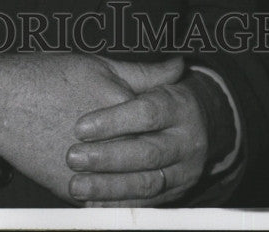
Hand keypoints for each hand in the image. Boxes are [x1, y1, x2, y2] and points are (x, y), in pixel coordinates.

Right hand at [0, 52, 183, 202]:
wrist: (2, 101)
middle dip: (164, 156)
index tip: (175, 122)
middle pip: (153, 158)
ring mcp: (93, 171)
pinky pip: (106, 203)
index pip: (162, 124)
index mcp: (123, 109)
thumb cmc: (46, 77)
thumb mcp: (98, 65)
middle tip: (169, 151)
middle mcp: (113, 144)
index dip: (171, 123)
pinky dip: (117, 199)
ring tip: (150, 174)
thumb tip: (179, 67)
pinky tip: (123, 190)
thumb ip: (143, 72)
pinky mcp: (73, 189)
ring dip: (146, 182)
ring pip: (134, 186)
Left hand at [66, 61, 207, 205]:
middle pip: (147, 153)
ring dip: (109, 188)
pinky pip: (146, 205)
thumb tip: (174, 62)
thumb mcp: (154, 83)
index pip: (147, 113)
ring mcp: (183, 173)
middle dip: (107, 158)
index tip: (80, 127)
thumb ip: (148, 73)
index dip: (114, 121)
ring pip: (146, 184)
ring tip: (76, 185)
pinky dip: (118, 206)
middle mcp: (187, 144)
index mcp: (180, 109)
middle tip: (72, 157)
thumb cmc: (162, 100)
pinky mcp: (174, 196)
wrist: (196, 130)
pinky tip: (92, 205)